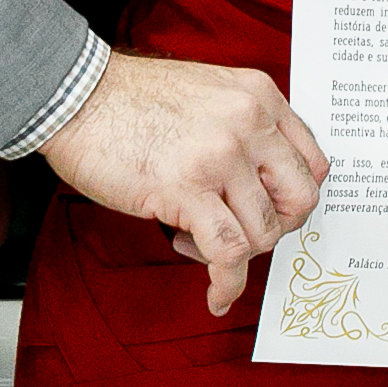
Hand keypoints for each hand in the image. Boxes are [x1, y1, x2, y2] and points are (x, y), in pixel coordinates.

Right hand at [38, 50, 328, 315]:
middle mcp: (248, 122)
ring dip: (237, 254)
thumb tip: (262, 182)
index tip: (270, 212)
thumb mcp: (210, 91)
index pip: (312, 161)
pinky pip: (228, 253)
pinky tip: (216, 295)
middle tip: (243, 234)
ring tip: (196, 241)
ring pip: (264, 231)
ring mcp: (220, 156)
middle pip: (300, 198)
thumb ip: (243, 126)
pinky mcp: (185, 189)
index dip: (294, 198)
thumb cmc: (131, 98)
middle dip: (277, 228)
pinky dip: (227, 284)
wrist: (75, 95)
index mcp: (259, 96)